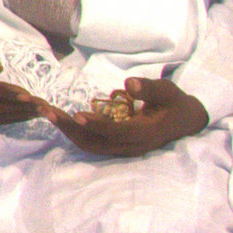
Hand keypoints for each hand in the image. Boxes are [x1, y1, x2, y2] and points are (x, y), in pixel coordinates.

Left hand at [45, 71, 207, 157]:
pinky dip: (75, 132)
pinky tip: (61, 118)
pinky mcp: (117, 146)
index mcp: (145, 134)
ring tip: (48, 113)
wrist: (185, 121)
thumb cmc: (175, 103)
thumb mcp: (168, 91)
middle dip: (70, 128)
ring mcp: (123, 149)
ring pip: (90, 145)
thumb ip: (150, 89)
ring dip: (68, 131)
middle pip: (95, 143)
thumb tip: (129, 83)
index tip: (77, 114)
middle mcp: (132, 146)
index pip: (117, 132)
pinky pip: (92, 142)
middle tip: (47, 111)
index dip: (97, 125)